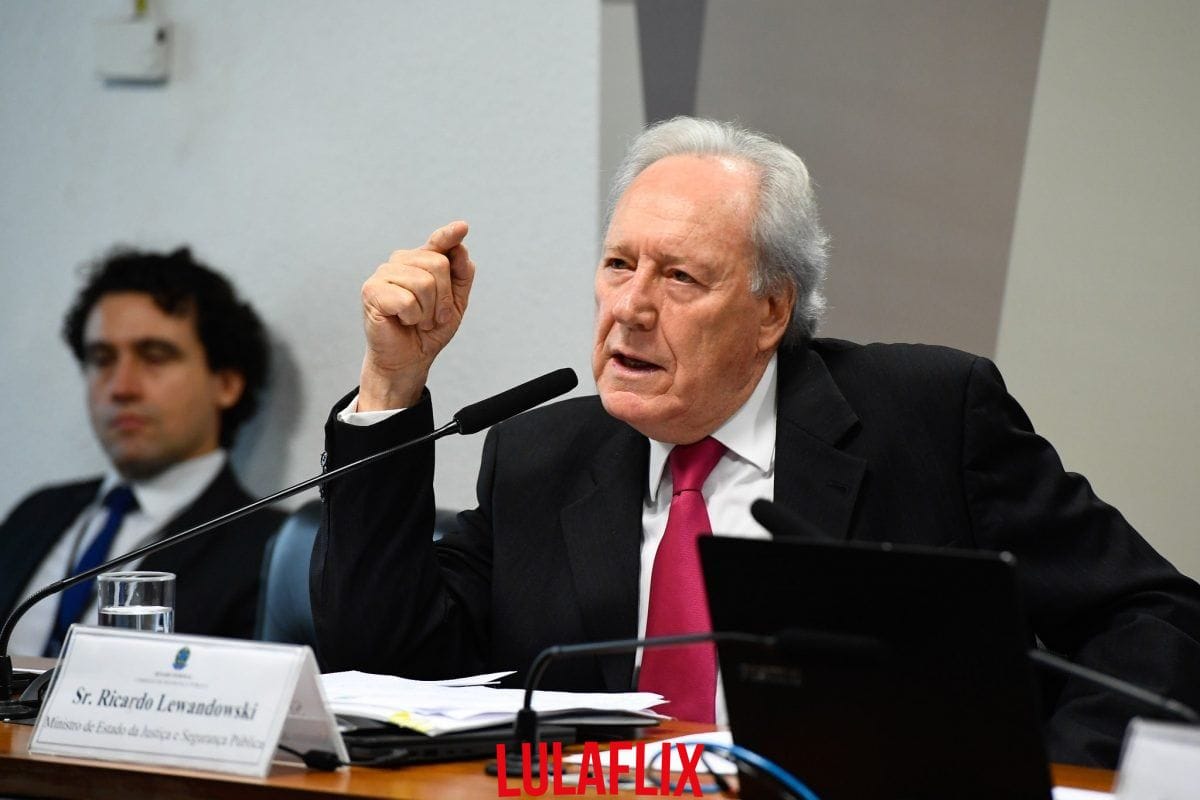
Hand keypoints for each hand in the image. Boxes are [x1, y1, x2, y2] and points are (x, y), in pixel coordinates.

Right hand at [358, 221, 475, 409]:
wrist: (408, 359)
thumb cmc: (429, 330)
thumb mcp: (455, 304)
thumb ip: (460, 275)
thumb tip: (460, 247)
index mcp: (421, 261)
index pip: (438, 243)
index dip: (449, 235)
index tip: (462, 228)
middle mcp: (401, 261)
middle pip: (438, 264)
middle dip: (444, 298)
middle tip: (434, 317)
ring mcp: (384, 274)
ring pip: (424, 282)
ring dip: (428, 312)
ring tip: (417, 320)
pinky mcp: (371, 290)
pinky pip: (407, 300)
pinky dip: (412, 317)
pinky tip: (403, 321)